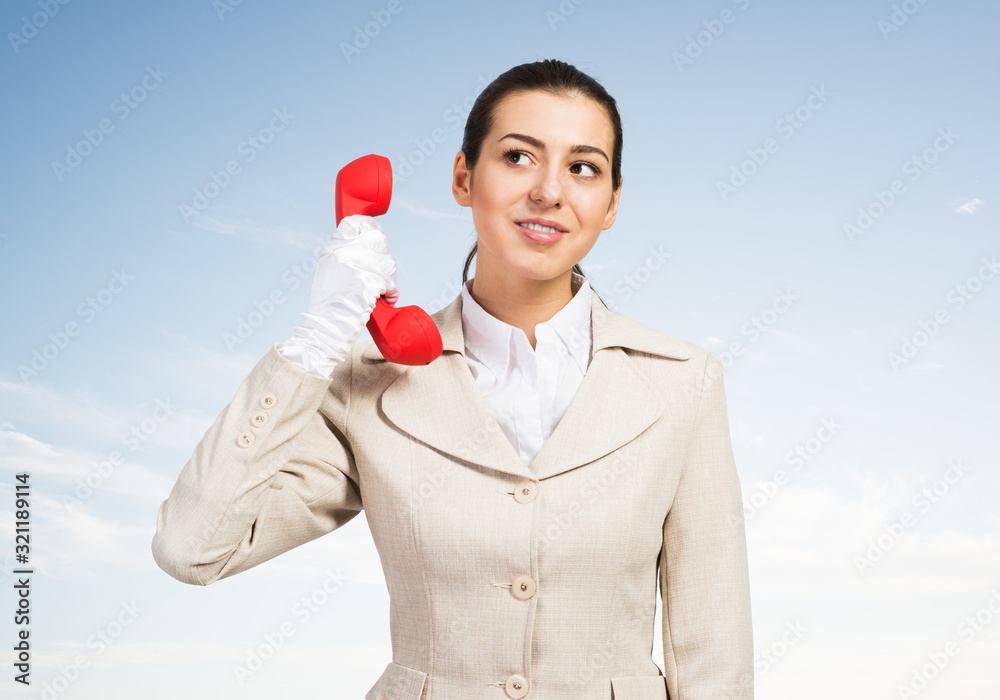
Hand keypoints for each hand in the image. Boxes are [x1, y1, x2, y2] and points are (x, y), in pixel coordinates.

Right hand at [278, 215, 399, 376]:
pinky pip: (391, 282)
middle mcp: (343, 253)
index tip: (376, 234)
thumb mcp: (329, 273)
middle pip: (378, 239)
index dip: (369, 227)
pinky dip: (392, 292)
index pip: (354, 223)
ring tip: (382, 291)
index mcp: (332, 250)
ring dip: (390, 278)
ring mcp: (355, 266)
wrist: (325, 329)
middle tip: (382, 273)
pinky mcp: (368, 282)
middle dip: (385, 257)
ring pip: (389, 261)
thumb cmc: (329, 308)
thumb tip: (368, 249)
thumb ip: (345, 257)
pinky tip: (385, 299)